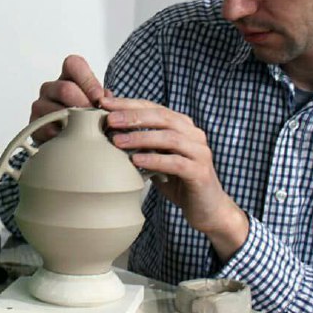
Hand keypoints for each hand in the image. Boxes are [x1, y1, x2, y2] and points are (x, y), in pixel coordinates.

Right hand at [29, 55, 106, 142]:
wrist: (68, 136)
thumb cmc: (86, 114)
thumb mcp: (97, 102)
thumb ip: (104, 97)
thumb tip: (107, 99)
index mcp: (67, 76)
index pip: (73, 64)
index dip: (88, 80)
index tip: (99, 97)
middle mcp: (51, 87)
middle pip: (65, 89)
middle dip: (83, 104)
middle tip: (94, 117)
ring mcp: (40, 104)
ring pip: (54, 109)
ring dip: (72, 121)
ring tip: (84, 129)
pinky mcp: (35, 123)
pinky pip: (45, 127)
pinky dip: (60, 134)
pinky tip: (70, 137)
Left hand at [100, 95, 249, 260]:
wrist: (208, 209)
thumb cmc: (177, 181)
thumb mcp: (156, 157)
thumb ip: (141, 142)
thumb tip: (111, 128)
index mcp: (182, 125)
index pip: (153, 107)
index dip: (129, 104)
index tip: (105, 103)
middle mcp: (193, 134)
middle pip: (162, 117)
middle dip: (133, 116)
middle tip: (110, 120)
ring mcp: (199, 152)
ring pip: (169, 137)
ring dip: (141, 137)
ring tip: (117, 141)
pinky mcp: (200, 172)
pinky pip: (176, 162)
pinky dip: (155, 160)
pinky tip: (136, 160)